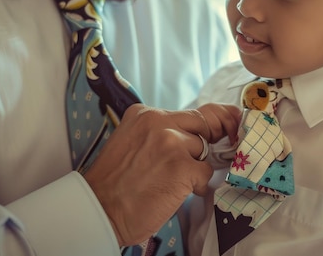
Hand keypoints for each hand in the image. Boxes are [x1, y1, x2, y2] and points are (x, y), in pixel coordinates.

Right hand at [83, 103, 240, 246]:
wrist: (100, 209)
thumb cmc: (116, 182)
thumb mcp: (134, 141)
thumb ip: (160, 133)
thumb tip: (196, 134)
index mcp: (145, 114)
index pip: (191, 111)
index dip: (209, 124)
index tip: (222, 130)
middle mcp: (159, 122)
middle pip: (204, 123)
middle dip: (209, 141)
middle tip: (196, 160)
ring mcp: (171, 142)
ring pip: (204, 150)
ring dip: (195, 168)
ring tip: (172, 181)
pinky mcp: (182, 166)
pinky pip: (206, 173)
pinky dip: (197, 186)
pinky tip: (175, 192)